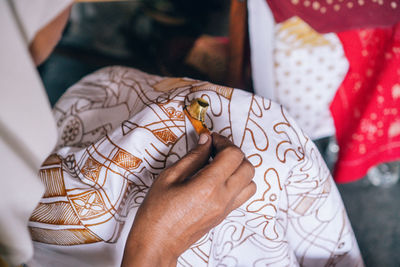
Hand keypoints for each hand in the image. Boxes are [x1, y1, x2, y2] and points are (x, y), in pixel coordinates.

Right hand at [121, 133, 255, 266]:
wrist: (157, 243)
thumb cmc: (157, 212)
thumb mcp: (170, 177)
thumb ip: (193, 156)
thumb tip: (205, 140)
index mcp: (208, 186)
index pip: (233, 155)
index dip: (223, 141)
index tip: (211, 139)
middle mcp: (222, 198)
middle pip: (247, 166)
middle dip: (233, 153)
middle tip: (215, 149)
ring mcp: (225, 209)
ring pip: (250, 182)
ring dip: (238, 169)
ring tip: (218, 165)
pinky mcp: (224, 215)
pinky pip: (242, 195)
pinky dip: (237, 182)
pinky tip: (218, 179)